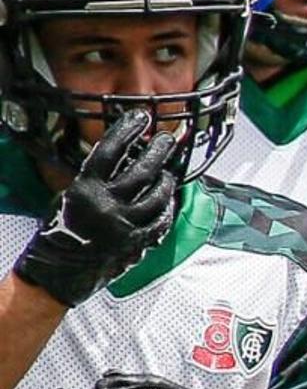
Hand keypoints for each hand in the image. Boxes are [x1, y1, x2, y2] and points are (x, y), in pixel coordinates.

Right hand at [14, 110, 186, 305]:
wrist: (57, 271)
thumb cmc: (59, 233)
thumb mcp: (69, 197)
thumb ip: (95, 181)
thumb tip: (122, 161)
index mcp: (84, 189)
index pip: (109, 150)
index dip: (126, 130)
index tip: (140, 117)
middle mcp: (106, 205)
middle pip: (141, 170)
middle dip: (158, 152)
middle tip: (167, 141)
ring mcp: (124, 225)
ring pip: (158, 196)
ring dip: (166, 182)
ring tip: (168, 173)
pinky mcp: (136, 243)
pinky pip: (161, 222)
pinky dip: (167, 209)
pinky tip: (168, 201)